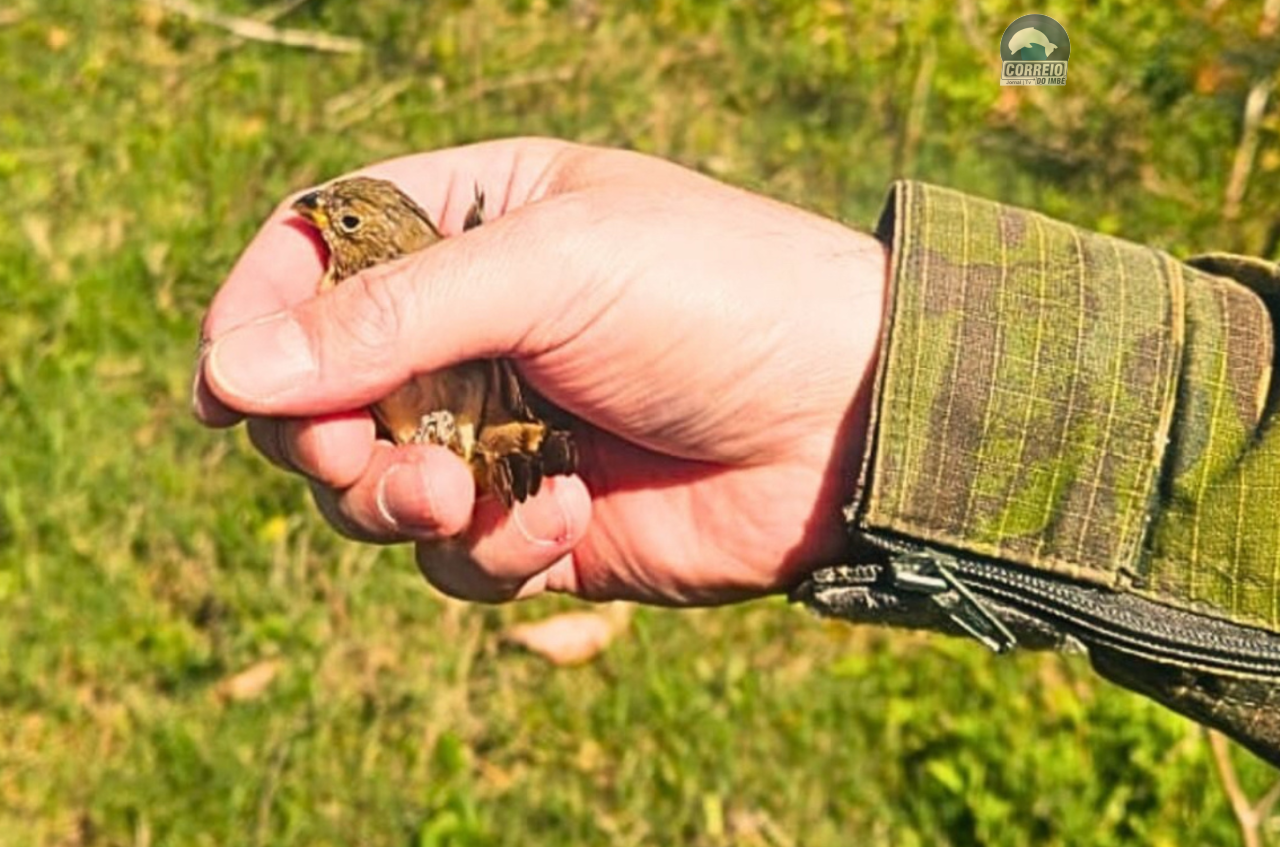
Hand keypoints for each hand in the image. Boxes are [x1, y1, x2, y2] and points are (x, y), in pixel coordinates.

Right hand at [194, 138, 886, 603]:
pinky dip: (493, 551)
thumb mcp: (549, 268)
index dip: (256, 316)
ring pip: (369, 487)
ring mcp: (502, 427)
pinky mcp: (538, 521)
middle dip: (323, 436)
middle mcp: (473, 328)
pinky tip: (570, 516)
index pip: (314, 259)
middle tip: (363, 454)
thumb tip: (231, 370)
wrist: (849, 415)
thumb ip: (387, 317)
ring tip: (458, 493)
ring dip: (393, 501)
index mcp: (468, 225)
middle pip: (319, 390)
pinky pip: (455, 559)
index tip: (227, 381)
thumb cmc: (715, 295)